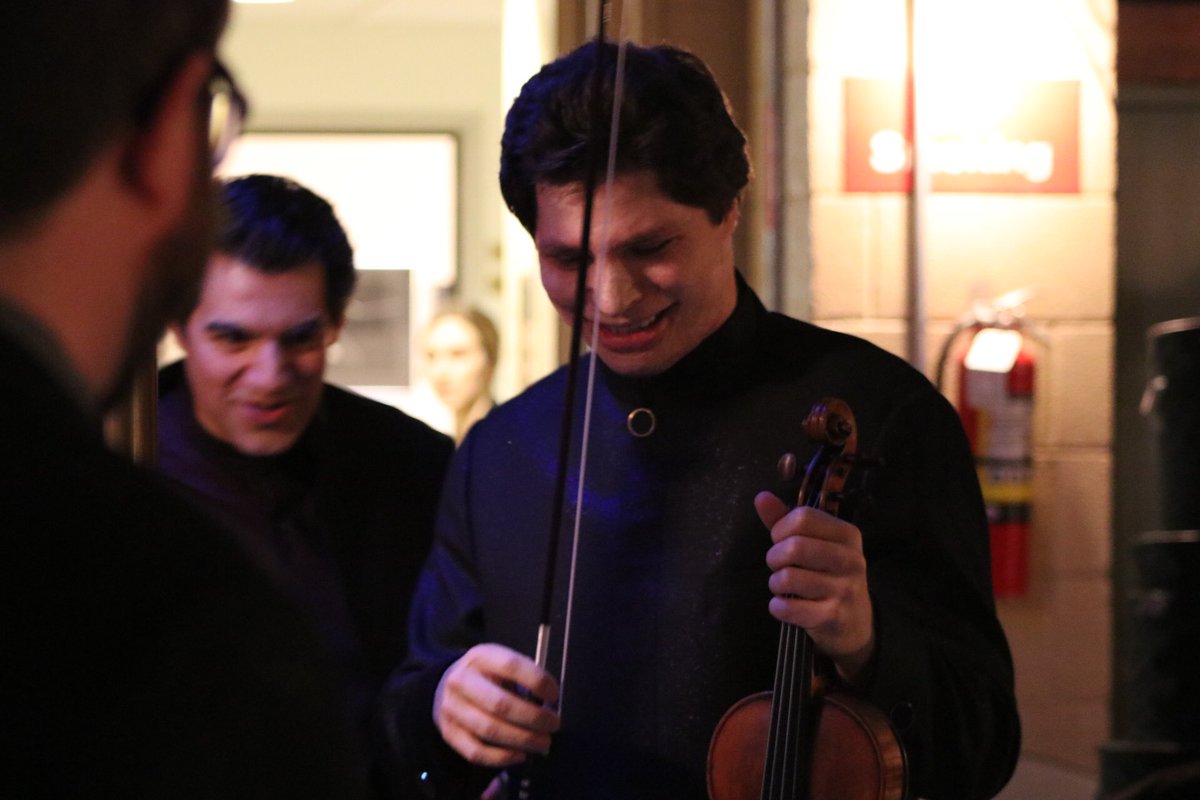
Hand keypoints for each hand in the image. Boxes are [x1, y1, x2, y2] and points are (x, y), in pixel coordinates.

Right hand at [433, 643, 560, 767]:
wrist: (447, 684)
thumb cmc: (487, 675)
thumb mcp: (501, 664)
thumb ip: (523, 678)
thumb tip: (549, 705)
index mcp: (480, 657)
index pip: (511, 666)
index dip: (537, 681)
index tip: (554, 695)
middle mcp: (461, 681)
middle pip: (500, 704)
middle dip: (533, 718)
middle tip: (553, 724)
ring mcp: (452, 708)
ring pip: (490, 730)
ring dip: (522, 740)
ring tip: (542, 743)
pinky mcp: (449, 732)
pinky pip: (476, 752)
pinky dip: (503, 757)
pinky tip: (521, 755)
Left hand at [755, 491, 875, 683]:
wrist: (855, 621)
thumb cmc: (828, 574)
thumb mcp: (814, 542)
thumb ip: (786, 519)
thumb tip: (761, 497)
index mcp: (847, 534)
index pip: (803, 517)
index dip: (781, 528)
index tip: (781, 540)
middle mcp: (850, 559)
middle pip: (795, 547)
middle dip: (774, 557)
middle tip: (778, 566)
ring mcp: (844, 589)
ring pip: (789, 578)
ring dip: (775, 583)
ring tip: (782, 585)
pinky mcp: (833, 616)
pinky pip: (789, 608)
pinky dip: (777, 607)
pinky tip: (782, 605)